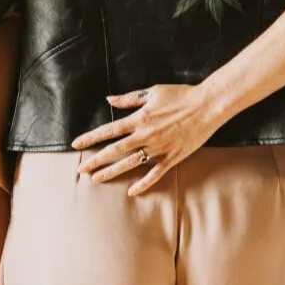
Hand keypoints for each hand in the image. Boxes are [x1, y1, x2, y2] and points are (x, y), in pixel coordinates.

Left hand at [71, 84, 221, 194]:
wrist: (207, 105)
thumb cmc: (180, 95)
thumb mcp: (152, 92)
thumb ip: (129, 98)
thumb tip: (109, 98)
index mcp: (140, 118)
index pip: (109, 130)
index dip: (91, 138)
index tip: (77, 144)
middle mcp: (146, 135)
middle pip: (115, 150)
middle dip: (96, 160)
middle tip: (80, 170)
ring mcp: (159, 148)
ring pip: (130, 163)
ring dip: (112, 172)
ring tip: (96, 179)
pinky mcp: (172, 157)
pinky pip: (155, 173)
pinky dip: (143, 183)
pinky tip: (132, 191)